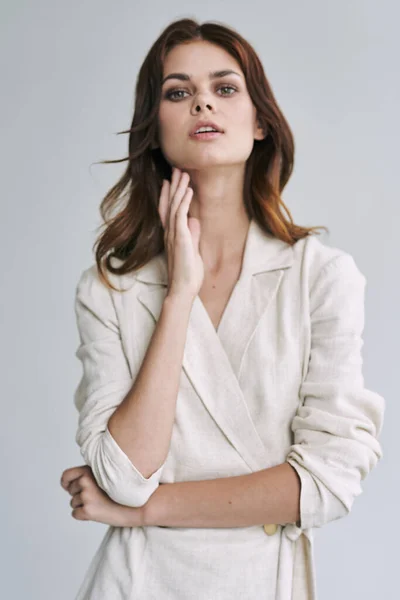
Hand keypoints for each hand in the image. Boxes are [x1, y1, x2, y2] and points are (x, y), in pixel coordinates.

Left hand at [60, 465, 143, 527]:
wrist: (137, 503)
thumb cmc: (122, 490)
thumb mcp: (106, 475)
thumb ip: (90, 475)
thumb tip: (70, 485)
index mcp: (89, 470)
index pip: (67, 475)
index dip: (66, 482)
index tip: (68, 487)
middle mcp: (85, 481)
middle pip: (71, 491)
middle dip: (80, 495)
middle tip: (97, 497)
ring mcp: (86, 496)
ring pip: (73, 503)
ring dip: (83, 505)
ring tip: (101, 503)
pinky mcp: (88, 510)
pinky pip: (76, 514)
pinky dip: (83, 515)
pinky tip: (98, 512)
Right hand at [158, 167, 203, 299]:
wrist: (183, 289)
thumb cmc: (188, 274)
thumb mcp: (193, 250)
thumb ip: (193, 234)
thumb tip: (194, 220)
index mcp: (172, 235)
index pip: (168, 210)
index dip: (168, 195)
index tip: (169, 180)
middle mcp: (170, 233)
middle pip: (170, 204)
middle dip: (173, 185)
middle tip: (176, 168)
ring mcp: (174, 235)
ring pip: (175, 206)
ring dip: (179, 188)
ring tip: (183, 173)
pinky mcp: (180, 239)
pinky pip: (180, 216)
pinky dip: (184, 202)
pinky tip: (188, 190)